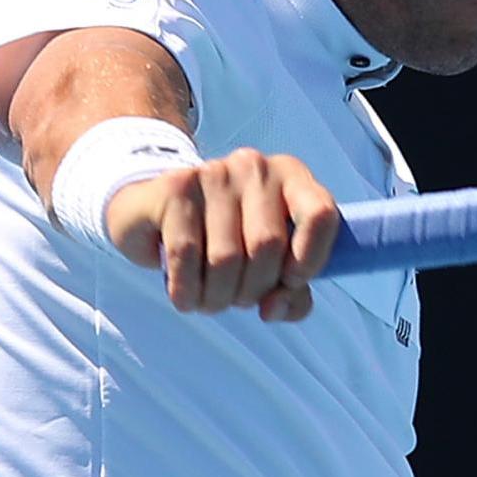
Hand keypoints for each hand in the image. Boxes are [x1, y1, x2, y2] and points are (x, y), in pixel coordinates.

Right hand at [106, 148, 339, 321]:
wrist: (156, 210)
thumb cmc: (227, 239)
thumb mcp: (268, 262)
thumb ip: (290, 291)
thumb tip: (274, 308)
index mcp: (292, 177)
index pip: (320, 215)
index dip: (309, 260)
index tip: (288, 283)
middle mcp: (255, 168)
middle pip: (268, 246)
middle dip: (252, 291)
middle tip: (236, 299)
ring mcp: (214, 173)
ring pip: (225, 257)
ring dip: (216, 298)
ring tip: (208, 300)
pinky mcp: (175, 188)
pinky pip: (186, 254)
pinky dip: (186, 290)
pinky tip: (184, 295)